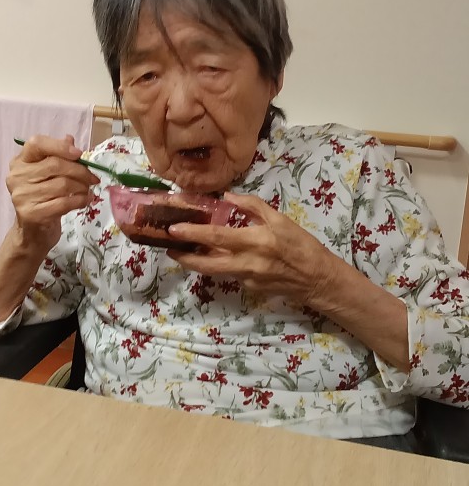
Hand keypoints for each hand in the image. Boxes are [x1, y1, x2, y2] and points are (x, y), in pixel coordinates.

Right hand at [7, 134, 98, 252]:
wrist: (34, 232)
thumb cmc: (44, 199)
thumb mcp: (50, 176)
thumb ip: (58, 156)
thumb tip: (70, 139)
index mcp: (20, 161)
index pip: (36, 143)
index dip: (60, 146)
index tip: (79, 154)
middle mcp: (17, 176)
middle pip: (55, 165)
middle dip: (80, 170)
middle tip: (93, 178)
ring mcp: (22, 196)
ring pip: (62, 185)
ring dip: (82, 187)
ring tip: (87, 190)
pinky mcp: (31, 214)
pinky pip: (63, 203)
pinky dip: (80, 201)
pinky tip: (85, 201)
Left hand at [167, 192, 331, 302]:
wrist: (317, 278)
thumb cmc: (301, 244)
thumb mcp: (280, 219)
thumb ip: (252, 206)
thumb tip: (228, 196)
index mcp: (255, 241)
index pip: (216, 237)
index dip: (193, 234)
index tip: (174, 229)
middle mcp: (248, 263)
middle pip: (206, 263)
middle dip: (184, 257)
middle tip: (168, 247)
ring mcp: (247, 279)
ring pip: (213, 271)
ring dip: (196, 262)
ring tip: (182, 251)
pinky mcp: (249, 288)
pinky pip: (229, 274)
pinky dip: (219, 265)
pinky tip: (213, 256)